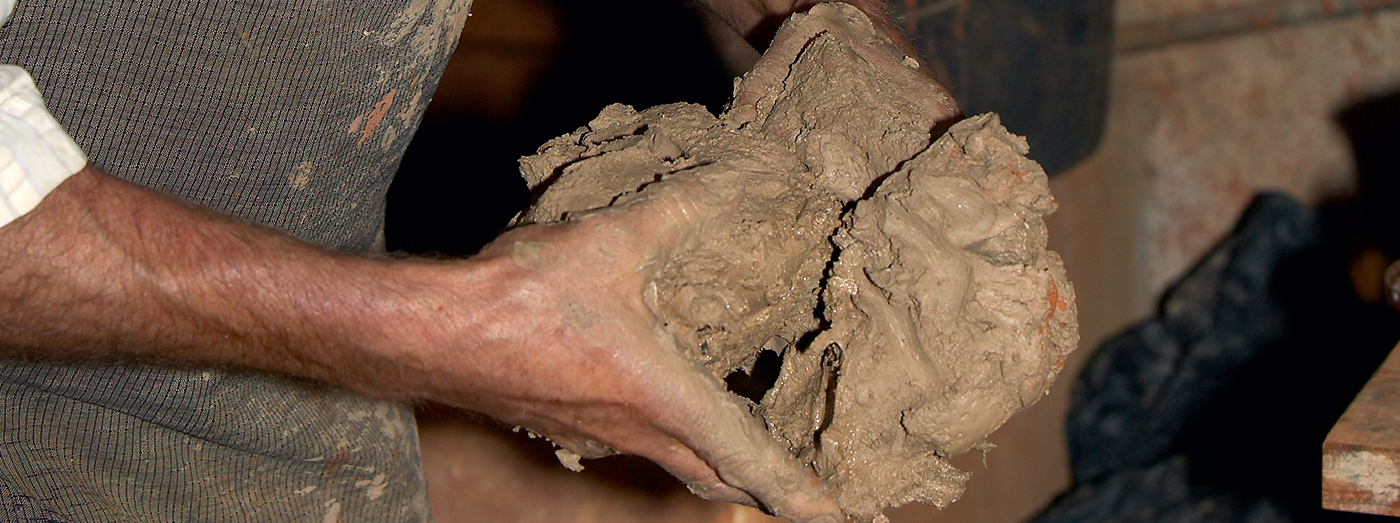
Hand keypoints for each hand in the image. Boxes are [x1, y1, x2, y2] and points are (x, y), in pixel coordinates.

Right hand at [411, 177, 842, 522]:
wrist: (434, 333)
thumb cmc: (521, 299)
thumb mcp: (613, 240)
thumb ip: (679, 212)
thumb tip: (737, 183)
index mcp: (662, 399)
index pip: (746, 460)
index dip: (794, 489)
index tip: (832, 514)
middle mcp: (636, 431)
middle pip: (714, 475)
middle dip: (761, 484)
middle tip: (800, 488)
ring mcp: (599, 436)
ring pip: (672, 461)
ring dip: (712, 459)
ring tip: (742, 442)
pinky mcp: (567, 425)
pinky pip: (633, 444)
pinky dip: (665, 438)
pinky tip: (657, 403)